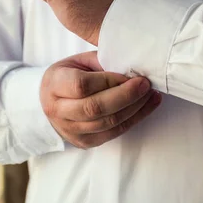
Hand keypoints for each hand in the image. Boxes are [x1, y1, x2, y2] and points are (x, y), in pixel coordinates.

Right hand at [40, 51, 161, 148]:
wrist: (51, 101)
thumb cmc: (70, 76)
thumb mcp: (81, 61)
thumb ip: (103, 62)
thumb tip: (133, 66)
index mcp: (54, 84)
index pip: (82, 85)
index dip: (109, 80)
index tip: (129, 74)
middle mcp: (58, 110)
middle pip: (95, 108)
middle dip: (126, 96)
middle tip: (145, 85)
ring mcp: (70, 130)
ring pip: (108, 123)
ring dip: (135, 108)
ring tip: (151, 94)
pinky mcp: (85, 142)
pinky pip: (114, 133)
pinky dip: (134, 119)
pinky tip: (146, 106)